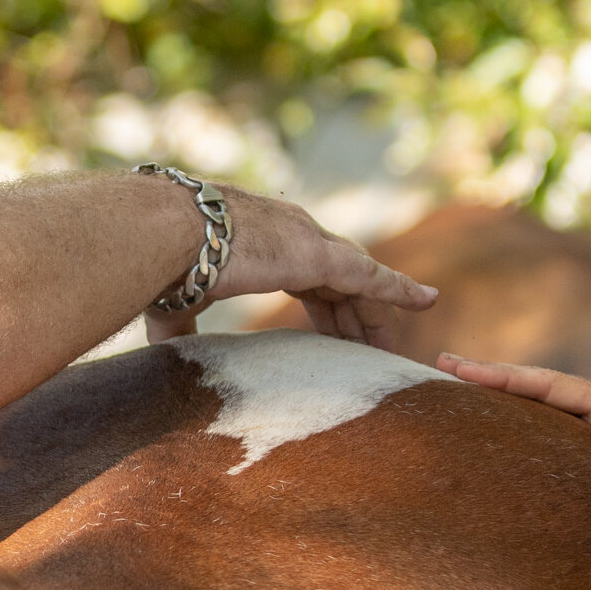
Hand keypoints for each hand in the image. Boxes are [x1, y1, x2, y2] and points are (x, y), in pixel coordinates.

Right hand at [143, 182, 437, 350]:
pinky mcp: (318, 254)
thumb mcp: (178, 299)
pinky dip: (400, 289)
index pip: (308, 280)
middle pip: (339, 283)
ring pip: (359, 282)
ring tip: (393, 348)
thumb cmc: (164, 262)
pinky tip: (426, 303)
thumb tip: (167, 356)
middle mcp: (294, 235)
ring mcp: (309, 241)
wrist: (164, 233)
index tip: (333, 337)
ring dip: (378, 313)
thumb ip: (182, 326)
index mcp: (264, 245)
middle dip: (354, 317)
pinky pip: (371, 277)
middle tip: (369, 352)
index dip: (325, 311)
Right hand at [435, 355, 590, 517]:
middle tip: (440, 369)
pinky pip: (561, 430)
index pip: (548, 386)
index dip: (500, 377)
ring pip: (548, 407)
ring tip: (465, 399)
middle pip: (539, 387)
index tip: (454, 368)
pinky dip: (530, 425)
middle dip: (490, 379)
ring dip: (507, 400)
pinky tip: (517, 439)